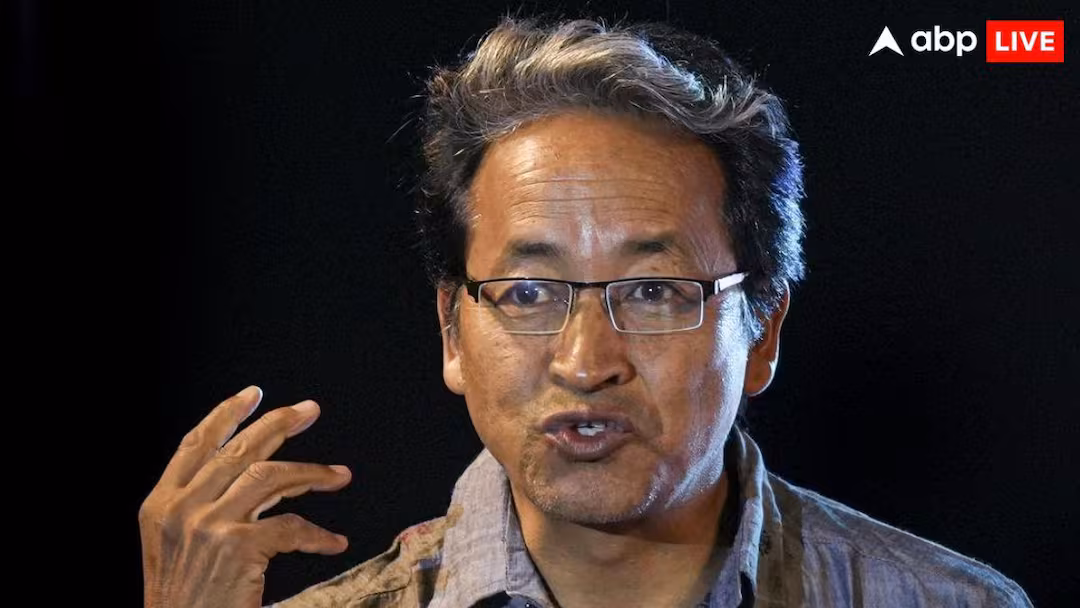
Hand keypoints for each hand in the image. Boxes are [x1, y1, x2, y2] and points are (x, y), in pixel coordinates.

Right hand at [139, 386, 352, 607]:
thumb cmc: (184, 601)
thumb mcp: (175, 547)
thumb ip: (199, 508)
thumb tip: (250, 472)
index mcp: (161, 505)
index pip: (195, 444)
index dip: (226, 414)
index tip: (254, 394)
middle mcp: (181, 509)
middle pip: (239, 450)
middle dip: (279, 424)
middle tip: (310, 410)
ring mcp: (209, 526)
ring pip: (271, 477)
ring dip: (312, 474)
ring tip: (341, 476)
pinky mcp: (238, 548)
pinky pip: (291, 527)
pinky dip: (318, 535)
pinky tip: (335, 543)